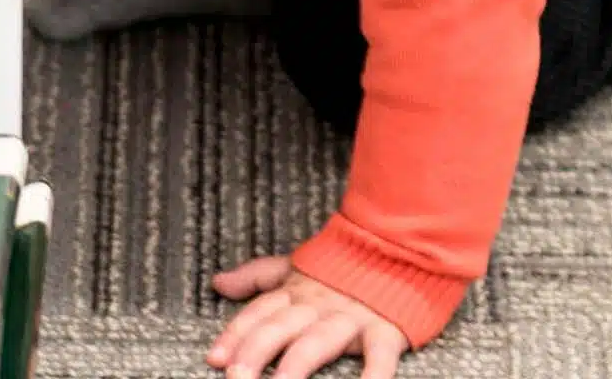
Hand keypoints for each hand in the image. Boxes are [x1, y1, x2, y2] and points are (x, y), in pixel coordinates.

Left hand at [206, 255, 407, 377]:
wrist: (396, 246)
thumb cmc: (342, 265)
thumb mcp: (294, 267)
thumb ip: (256, 277)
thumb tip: (218, 283)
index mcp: (296, 291)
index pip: (258, 314)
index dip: (235, 335)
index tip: (214, 359)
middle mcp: (318, 306)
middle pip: (279, 329)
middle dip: (255, 352)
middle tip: (236, 376)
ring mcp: (351, 318)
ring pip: (317, 342)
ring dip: (296, 365)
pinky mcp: (385, 330)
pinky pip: (379, 356)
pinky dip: (373, 375)